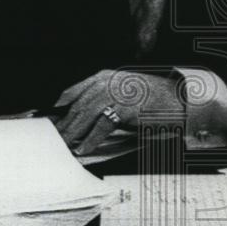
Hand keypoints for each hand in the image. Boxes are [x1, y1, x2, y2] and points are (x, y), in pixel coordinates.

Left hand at [54, 69, 184, 155]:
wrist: (178, 100)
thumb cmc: (150, 100)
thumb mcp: (122, 93)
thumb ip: (102, 100)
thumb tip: (79, 119)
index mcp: (104, 77)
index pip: (73, 91)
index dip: (59, 106)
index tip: (48, 117)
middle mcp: (107, 82)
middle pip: (77, 105)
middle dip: (64, 123)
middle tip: (54, 137)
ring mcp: (117, 93)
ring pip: (85, 115)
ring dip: (73, 133)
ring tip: (64, 145)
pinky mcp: (125, 108)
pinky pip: (102, 126)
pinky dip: (90, 139)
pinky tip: (83, 148)